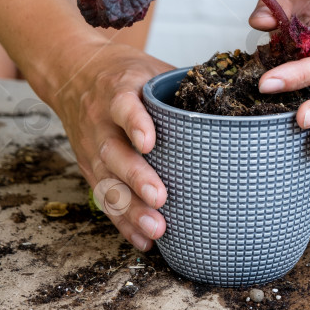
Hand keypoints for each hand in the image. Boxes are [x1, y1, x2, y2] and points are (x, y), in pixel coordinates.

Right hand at [49, 41, 173, 250]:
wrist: (76, 72)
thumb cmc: (127, 73)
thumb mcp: (151, 69)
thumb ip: (182, 87)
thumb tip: (233, 104)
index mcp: (119, 92)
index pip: (124, 107)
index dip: (135, 124)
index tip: (149, 142)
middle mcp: (101, 122)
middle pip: (114, 152)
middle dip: (137, 178)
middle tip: (161, 197)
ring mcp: (93, 147)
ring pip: (107, 181)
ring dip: (131, 208)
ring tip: (157, 229)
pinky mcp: (90, 167)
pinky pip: (104, 197)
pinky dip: (122, 221)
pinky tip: (143, 240)